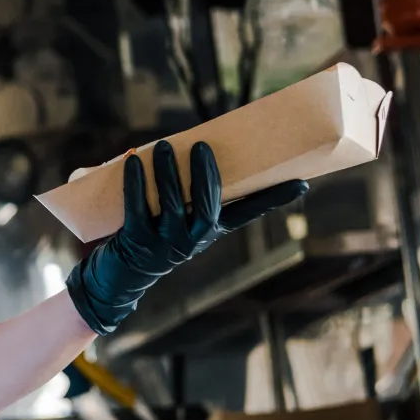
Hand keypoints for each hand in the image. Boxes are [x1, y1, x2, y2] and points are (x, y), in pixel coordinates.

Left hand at [66, 140, 306, 333]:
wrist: (119, 278)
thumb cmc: (151, 236)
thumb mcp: (176, 217)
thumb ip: (185, 190)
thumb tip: (186, 142)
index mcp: (210, 231)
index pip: (247, 214)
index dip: (273, 199)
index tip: (300, 182)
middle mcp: (192, 240)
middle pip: (209, 207)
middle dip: (206, 175)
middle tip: (202, 146)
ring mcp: (165, 243)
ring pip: (172, 204)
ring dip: (169, 173)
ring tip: (167, 146)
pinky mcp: (136, 240)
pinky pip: (138, 208)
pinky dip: (136, 183)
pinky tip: (135, 162)